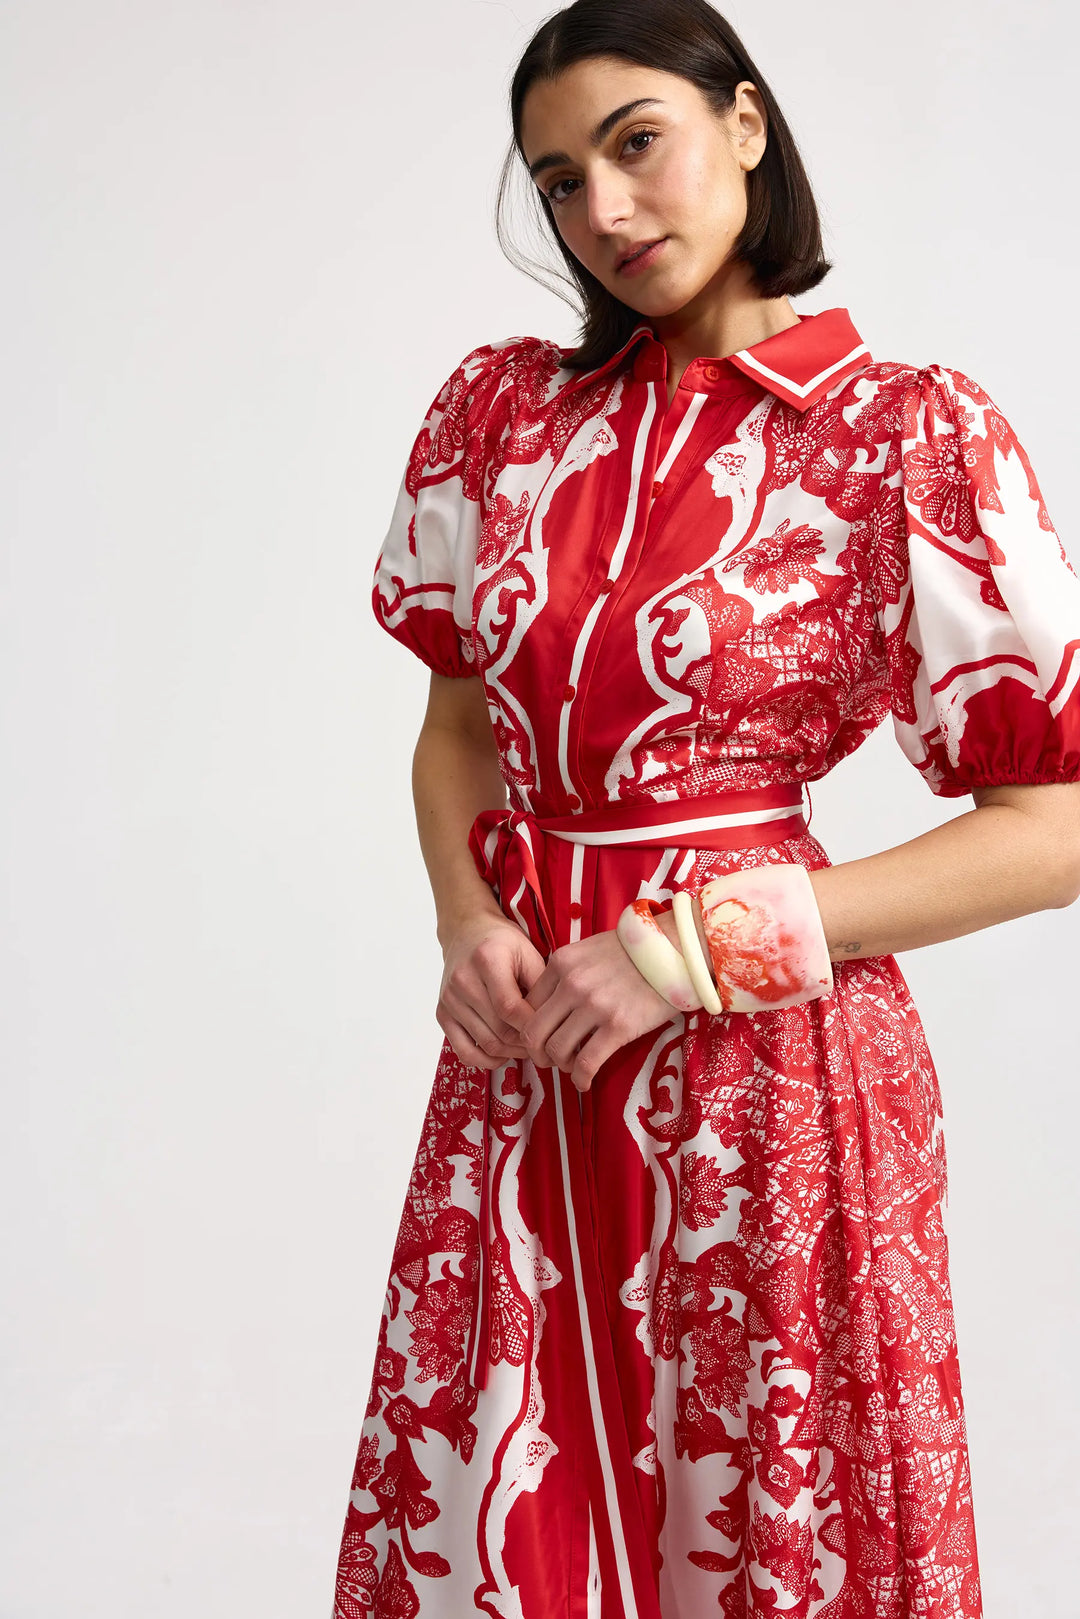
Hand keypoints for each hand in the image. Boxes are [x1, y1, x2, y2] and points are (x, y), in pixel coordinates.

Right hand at [437, 910, 546, 1069]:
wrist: (467, 932)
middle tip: (545, 1046)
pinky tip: (503, 1055)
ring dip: (511, 1053)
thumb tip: (554, 1025)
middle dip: (527, 1044)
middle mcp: (463, 980)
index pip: (511, 1008)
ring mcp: (449, 999)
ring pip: (485, 1044)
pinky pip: (462, 1050)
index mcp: (487, 960)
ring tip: (529, 1048)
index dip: (534, 1028)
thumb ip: (541, 987)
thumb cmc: (503, 943)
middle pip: (499, 1030)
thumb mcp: (529, 954)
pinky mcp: (442, 1013)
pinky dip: (485, 1060)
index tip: (552, 1033)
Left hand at [504, 923, 678, 1092]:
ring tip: (572, 1067)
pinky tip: (584, 1082)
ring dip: (560, 1066)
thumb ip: (568, 971)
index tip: (541, 1038)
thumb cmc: (635, 950)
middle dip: (536, 1053)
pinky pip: (586, 1063)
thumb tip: (553, 1002)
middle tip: (548, 1060)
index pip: (527, 1004)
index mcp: (562, 963)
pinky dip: (580, 1079)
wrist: (676, 949)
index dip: (530, 1027)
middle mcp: (572, 983)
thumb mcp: (591, 949)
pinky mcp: (618, 1026)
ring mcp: (594, 1005)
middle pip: (533, 1032)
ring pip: (556, 1050)